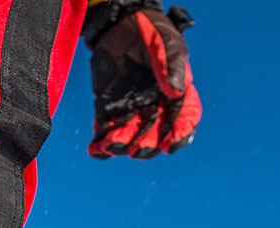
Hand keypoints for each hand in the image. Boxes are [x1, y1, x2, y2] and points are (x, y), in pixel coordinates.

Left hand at [84, 3, 201, 159]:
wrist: (122, 24)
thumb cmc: (152, 33)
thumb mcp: (168, 46)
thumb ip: (173, 67)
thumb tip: (176, 91)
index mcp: (176, 95)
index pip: (184, 119)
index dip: (179, 134)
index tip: (170, 145)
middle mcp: (156, 107)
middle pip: (154, 135)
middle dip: (146, 145)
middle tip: (136, 151)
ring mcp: (132, 110)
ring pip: (129, 137)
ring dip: (120, 146)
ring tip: (110, 147)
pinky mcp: (109, 108)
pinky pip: (106, 130)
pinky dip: (100, 142)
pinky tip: (95, 148)